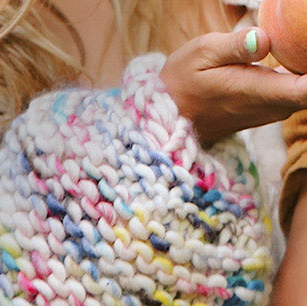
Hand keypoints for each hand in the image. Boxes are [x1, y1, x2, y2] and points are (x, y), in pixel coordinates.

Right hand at [160, 27, 306, 145]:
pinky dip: (294, 84)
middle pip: (306, 94)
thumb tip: (265, 38)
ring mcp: (262, 115)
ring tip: (297, 51)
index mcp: (255, 90)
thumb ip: (236, 46)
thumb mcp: (202, 53)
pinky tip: (287, 64)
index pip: (305, 90)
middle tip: (302, 45)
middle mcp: (264, 108)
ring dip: (301, 79)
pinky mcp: (257, 115)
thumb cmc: (181, 80)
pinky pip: (286, 101)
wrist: (164, 116)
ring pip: (299, 98)